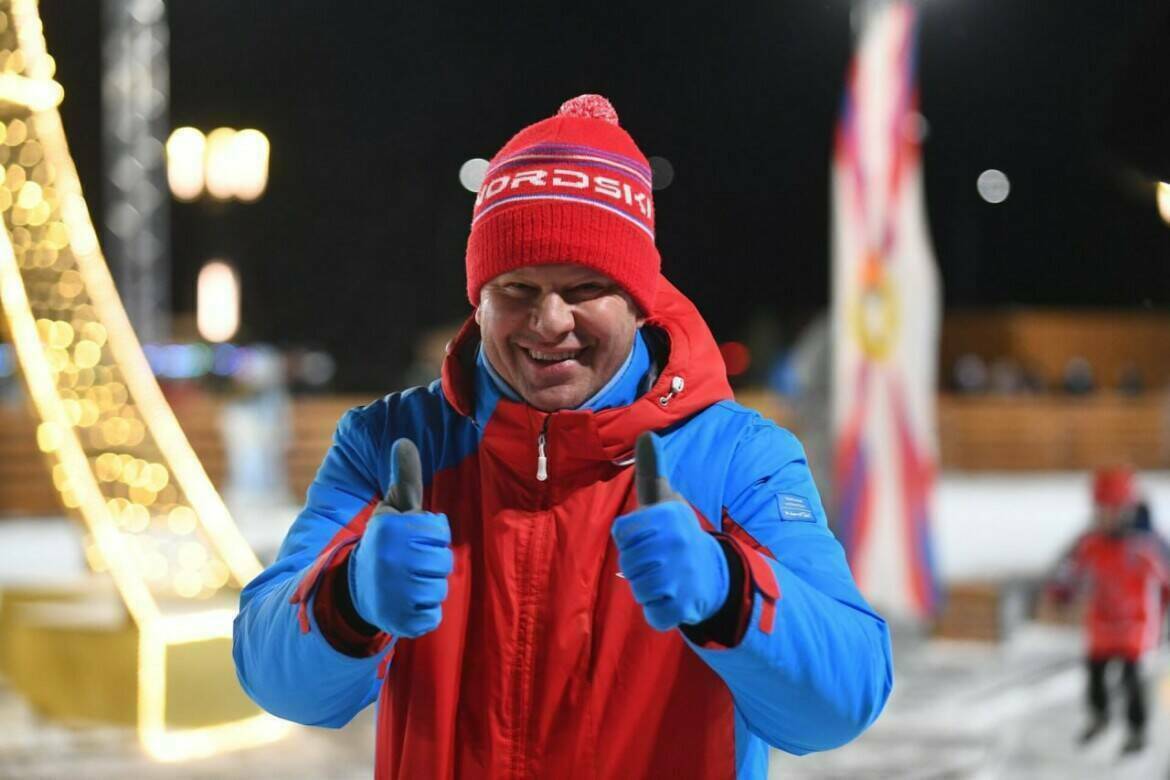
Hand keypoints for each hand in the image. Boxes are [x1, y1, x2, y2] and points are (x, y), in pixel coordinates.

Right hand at [348, 438, 452, 637]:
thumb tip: (405, 440)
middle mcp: (390, 561)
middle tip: (410, 563)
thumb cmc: (384, 543)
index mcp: (390, 529)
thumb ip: (405, 477)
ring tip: (407, 583)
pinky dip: (424, 613)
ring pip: (440, 589)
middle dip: (431, 561)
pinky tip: (406, 604)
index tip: (410, 537)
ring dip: (428, 587)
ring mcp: (395, 594)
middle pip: (443, 561)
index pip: (439, 529)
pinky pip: (433, 616)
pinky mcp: (401, 622)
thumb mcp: (392, 508)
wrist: (355, 590)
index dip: (430, 533)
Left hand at [611, 433, 728, 630]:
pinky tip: (675, 598)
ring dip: (648, 588)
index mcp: (668, 517)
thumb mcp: (666, 499)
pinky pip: (653, 614)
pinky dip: (660, 612)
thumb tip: (646, 434)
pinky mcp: (684, 607)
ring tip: (668, 578)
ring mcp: (680, 577)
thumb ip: (651, 469)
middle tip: (661, 560)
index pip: (622, 533)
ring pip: (637, 588)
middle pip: (627, 563)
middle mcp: (675, 545)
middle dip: (639, 565)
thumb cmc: (679, 533)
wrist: (718, 574)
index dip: (631, 538)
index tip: (651, 536)